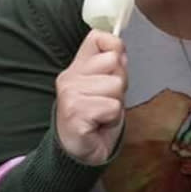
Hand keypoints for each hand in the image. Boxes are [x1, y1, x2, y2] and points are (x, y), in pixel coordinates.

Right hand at [55, 30, 127, 164]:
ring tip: (102, 114)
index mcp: (76, 67)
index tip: (115, 67)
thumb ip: (112, 67)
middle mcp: (69, 77)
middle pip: (113, 61)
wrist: (80, 153)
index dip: (114, 47)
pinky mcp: (75, 113)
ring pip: (115, 85)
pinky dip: (112, 118)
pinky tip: (99, 124)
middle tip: (107, 100)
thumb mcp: (106, 87)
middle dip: (119, 83)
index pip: (97, 37)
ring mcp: (70, 94)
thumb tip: (121, 48)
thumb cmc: (96, 119)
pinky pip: (112, 107)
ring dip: (116, 104)